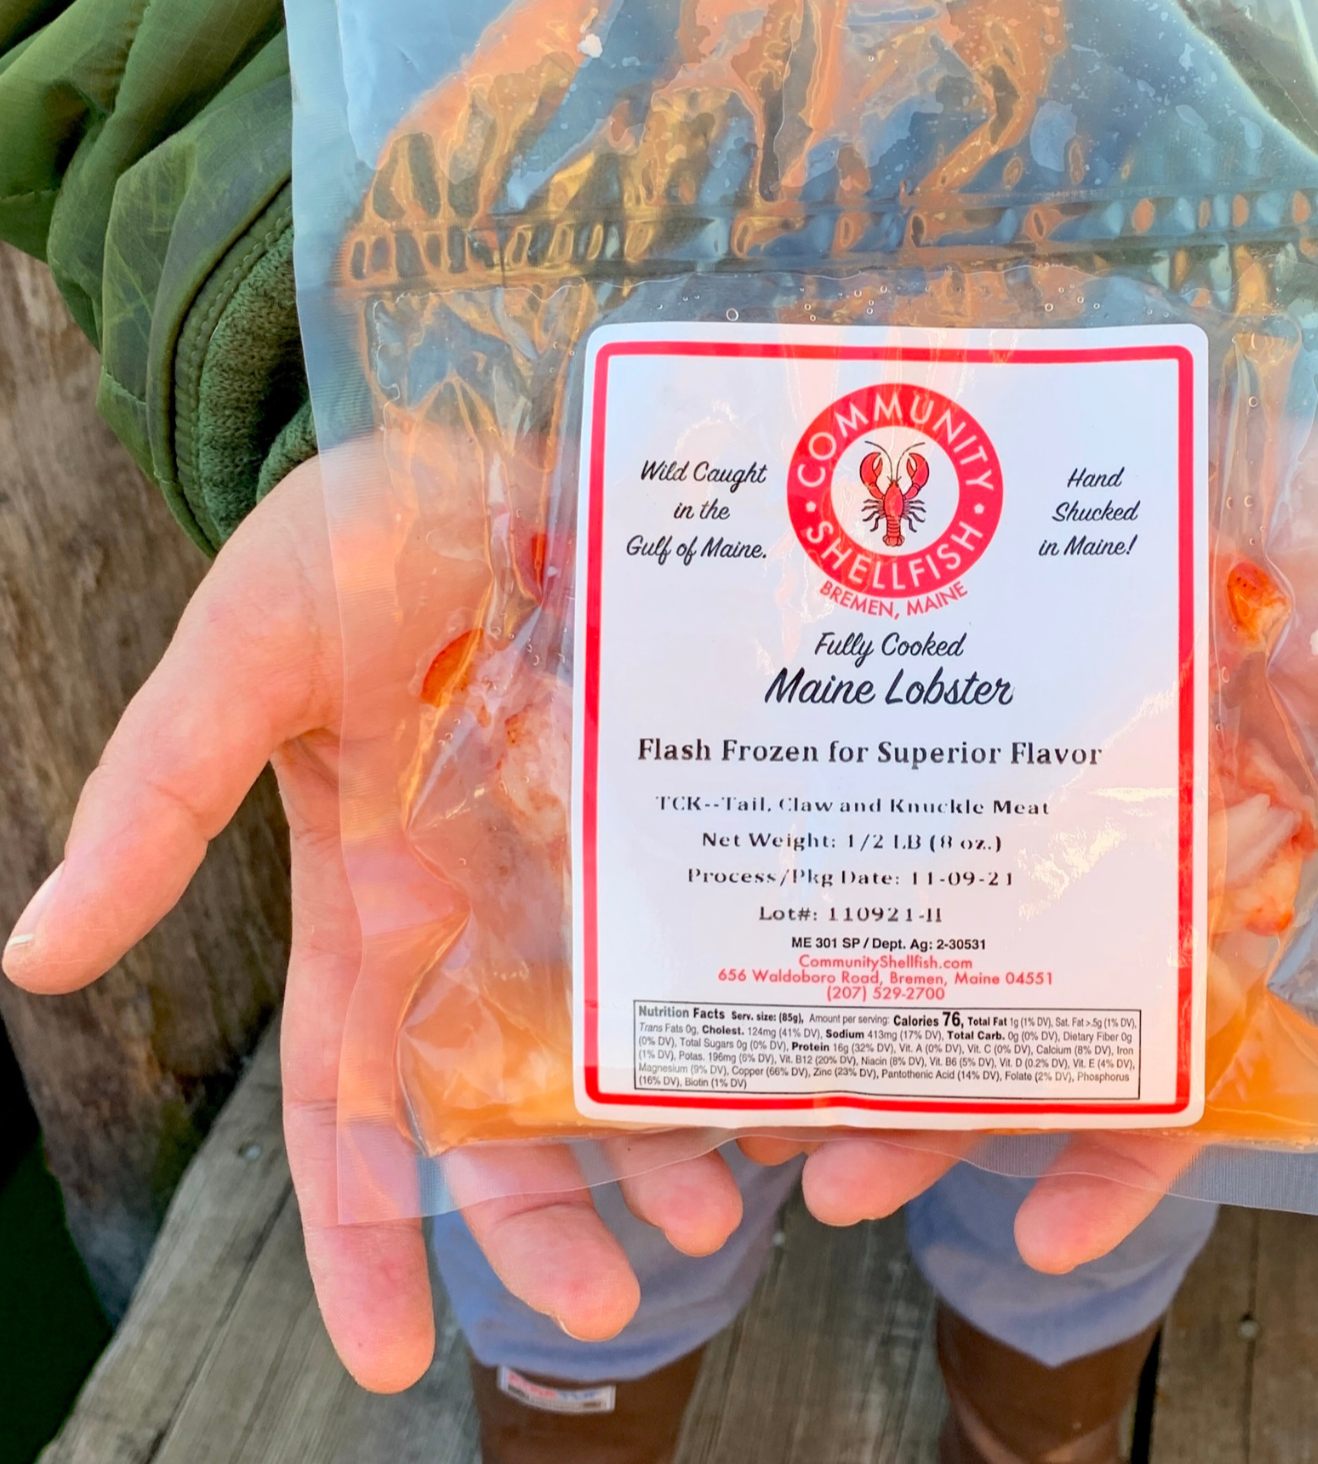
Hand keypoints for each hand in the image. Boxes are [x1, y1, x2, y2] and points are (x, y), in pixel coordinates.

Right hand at [1, 457, 743, 1392]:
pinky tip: (768, 1081)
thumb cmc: (354, 542)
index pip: (346, 1106)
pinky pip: (687, 944)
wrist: (497, 434)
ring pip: (603, 1049)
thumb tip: (39, 957)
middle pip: (492, 1111)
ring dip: (645, 1147)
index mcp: (360, 906)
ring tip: (714, 1227)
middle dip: (530, 1221)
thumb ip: (154, 799)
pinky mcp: (656, 813)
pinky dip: (716, 1018)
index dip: (357, 1232)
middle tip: (605, 1306)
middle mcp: (472, 914)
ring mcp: (573, 867)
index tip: (381, 1360)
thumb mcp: (240, 661)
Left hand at [768, 464, 1317, 1267]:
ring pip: (927, 931)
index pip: (1176, 1059)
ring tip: (754, 1102)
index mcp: (1218, 884)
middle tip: (838, 1177)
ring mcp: (1010, 782)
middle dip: (931, 1112)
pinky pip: (867, 797)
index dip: (1120, 1161)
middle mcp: (1102, 856)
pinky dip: (812, 860)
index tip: (1042, 1240)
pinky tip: (736, 917)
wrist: (1248, 400)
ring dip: (845, 1017)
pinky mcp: (937, 703)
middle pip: (1017, 1020)